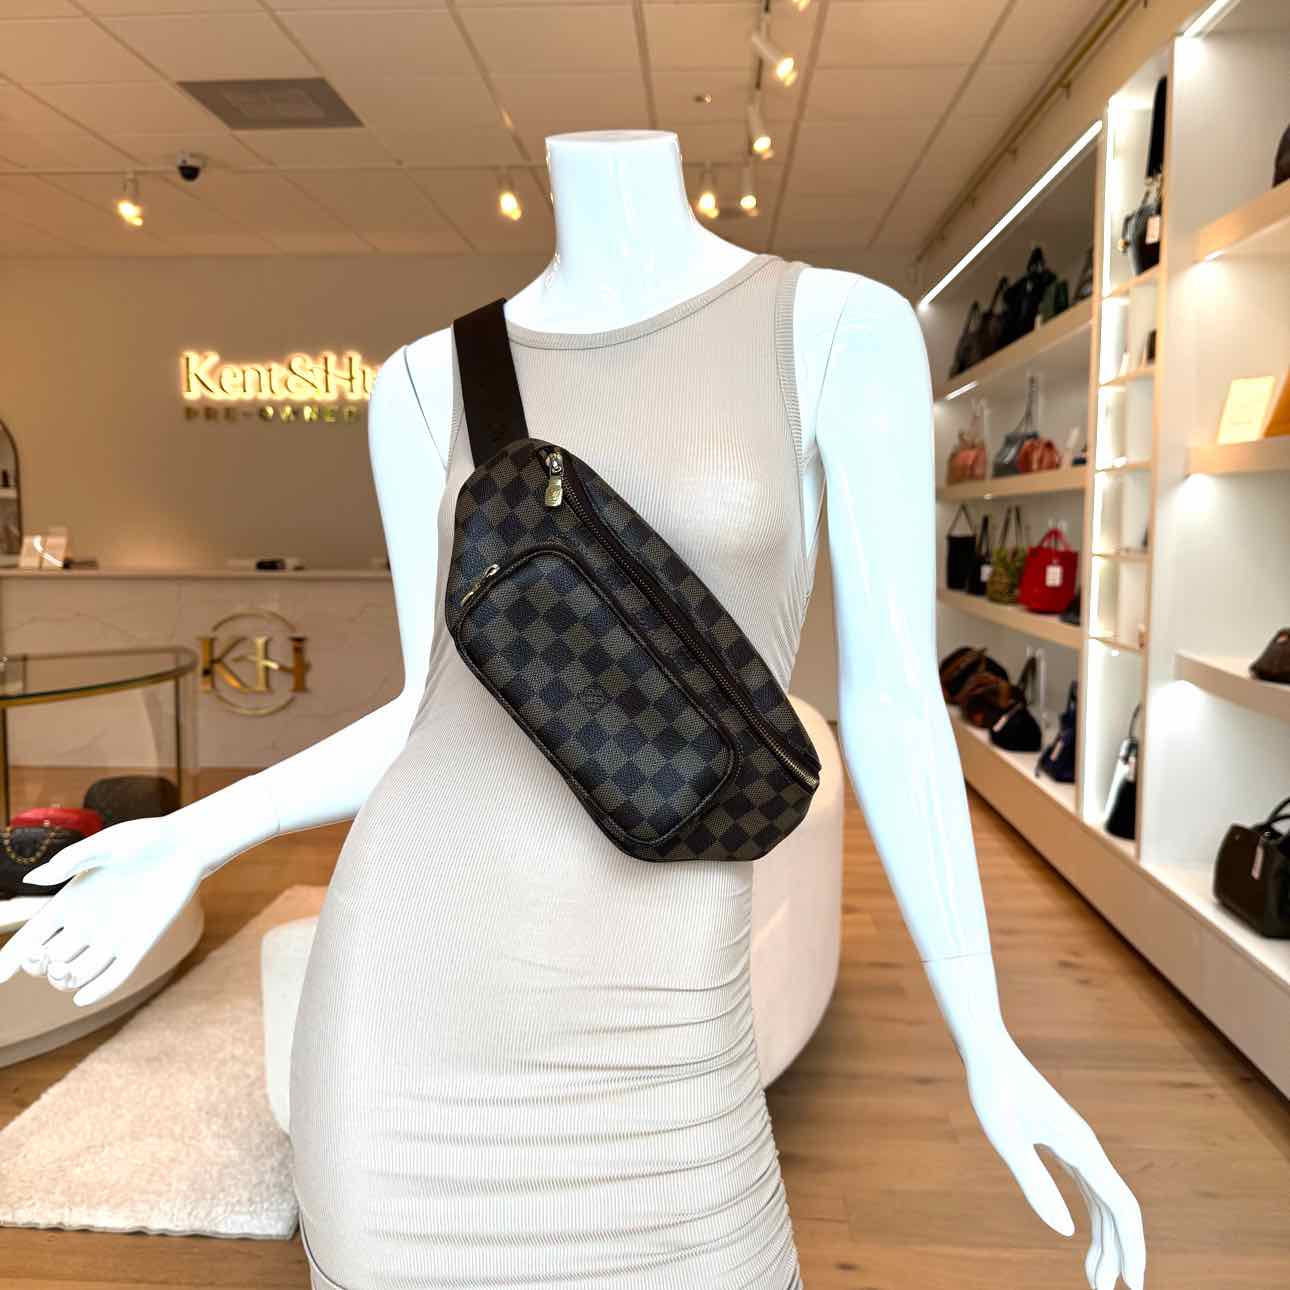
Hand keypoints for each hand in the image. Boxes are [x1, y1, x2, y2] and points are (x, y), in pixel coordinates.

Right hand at [0, 818, 200, 1007]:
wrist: (186, 845)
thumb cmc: (143, 839)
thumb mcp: (106, 846)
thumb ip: (72, 862)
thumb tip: (31, 878)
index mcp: (69, 901)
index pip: (30, 936)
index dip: (11, 956)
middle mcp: (86, 924)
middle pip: (48, 960)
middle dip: (38, 965)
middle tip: (42, 958)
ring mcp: (112, 937)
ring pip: (76, 973)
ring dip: (65, 979)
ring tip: (63, 970)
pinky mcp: (140, 944)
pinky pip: (115, 975)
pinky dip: (98, 989)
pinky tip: (83, 997)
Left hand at [963, 1025, 1144, 1288]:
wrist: (988, 1051)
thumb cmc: (993, 1089)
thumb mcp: (1006, 1138)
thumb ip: (1034, 1182)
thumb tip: (1066, 1232)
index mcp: (1082, 1147)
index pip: (1122, 1206)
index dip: (1132, 1247)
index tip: (1133, 1284)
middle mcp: (1087, 1148)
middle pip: (1117, 1210)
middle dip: (1117, 1253)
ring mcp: (1077, 1146)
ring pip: (1103, 1201)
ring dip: (1104, 1240)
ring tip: (1094, 1277)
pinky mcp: (1063, 1143)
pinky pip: (1088, 1188)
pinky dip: (1091, 1217)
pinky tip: (1083, 1237)